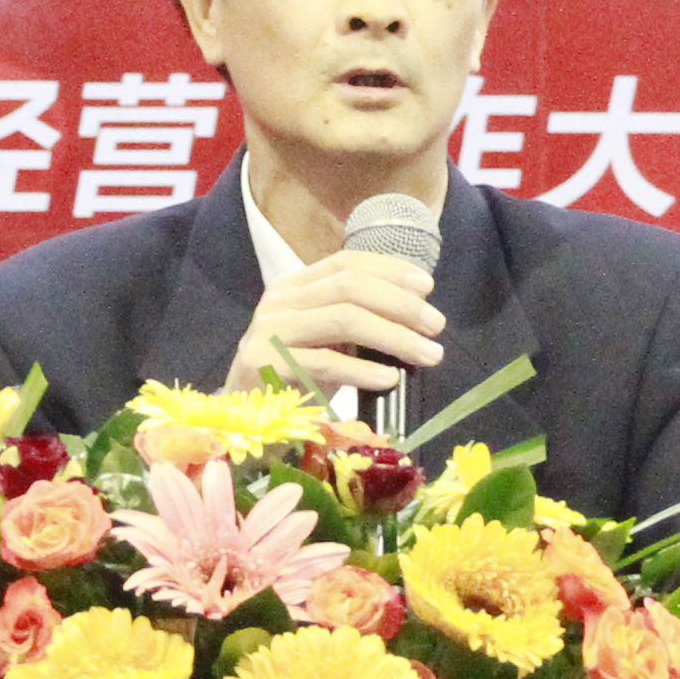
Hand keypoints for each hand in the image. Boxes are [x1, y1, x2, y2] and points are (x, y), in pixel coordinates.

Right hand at [220, 250, 445, 394]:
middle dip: (400, 304)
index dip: (389, 270)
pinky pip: (325, 363)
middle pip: (349, 287)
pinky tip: (390, 379)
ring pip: (343, 319)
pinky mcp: (266, 365)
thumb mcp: (323, 338)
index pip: (346, 263)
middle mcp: (280, 301)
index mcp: (294, 286)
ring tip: (428, 354)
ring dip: (394, 335)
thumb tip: (416, 314)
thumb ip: (355, 318)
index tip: (427, 287)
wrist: (243, 415)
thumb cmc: (292, 375)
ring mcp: (270, 331)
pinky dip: (363, 370)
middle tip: (436, 325)